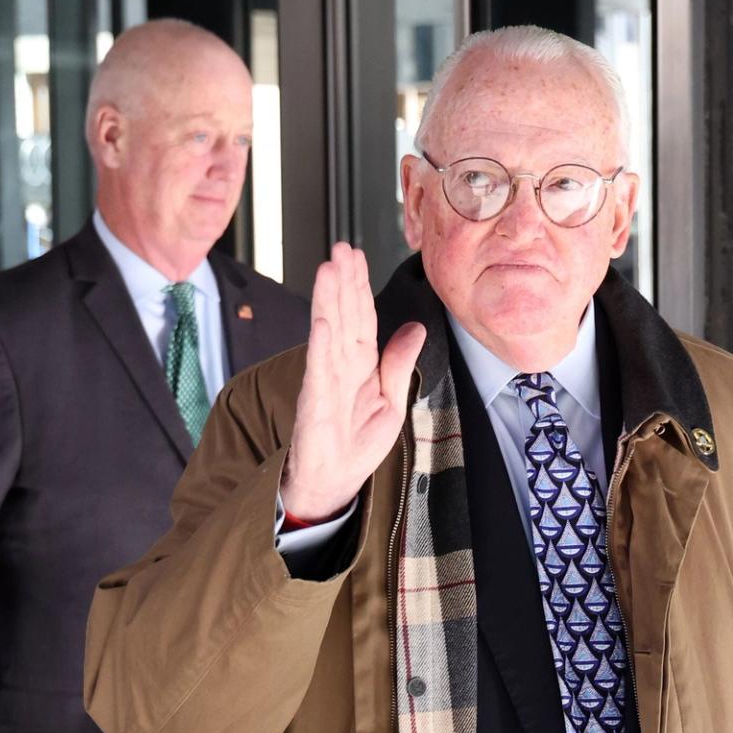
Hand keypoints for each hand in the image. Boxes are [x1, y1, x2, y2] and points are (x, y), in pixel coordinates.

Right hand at [279, 243, 426, 521]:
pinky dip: (321, 346)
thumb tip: (416, 328)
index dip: (360, 286)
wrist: (334, 483)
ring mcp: (327, 382)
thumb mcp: (391, 402)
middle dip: (343, 281)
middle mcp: (342, 367)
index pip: (362, 318)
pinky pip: (320, 370)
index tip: (357, 256)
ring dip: (328, 301)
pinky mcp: (317, 403)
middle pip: (344, 317)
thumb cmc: (357, 446)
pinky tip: (322, 322)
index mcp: (362, 366)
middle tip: (341, 248)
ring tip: (328, 269)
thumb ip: (398, 364)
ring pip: (329, 334)